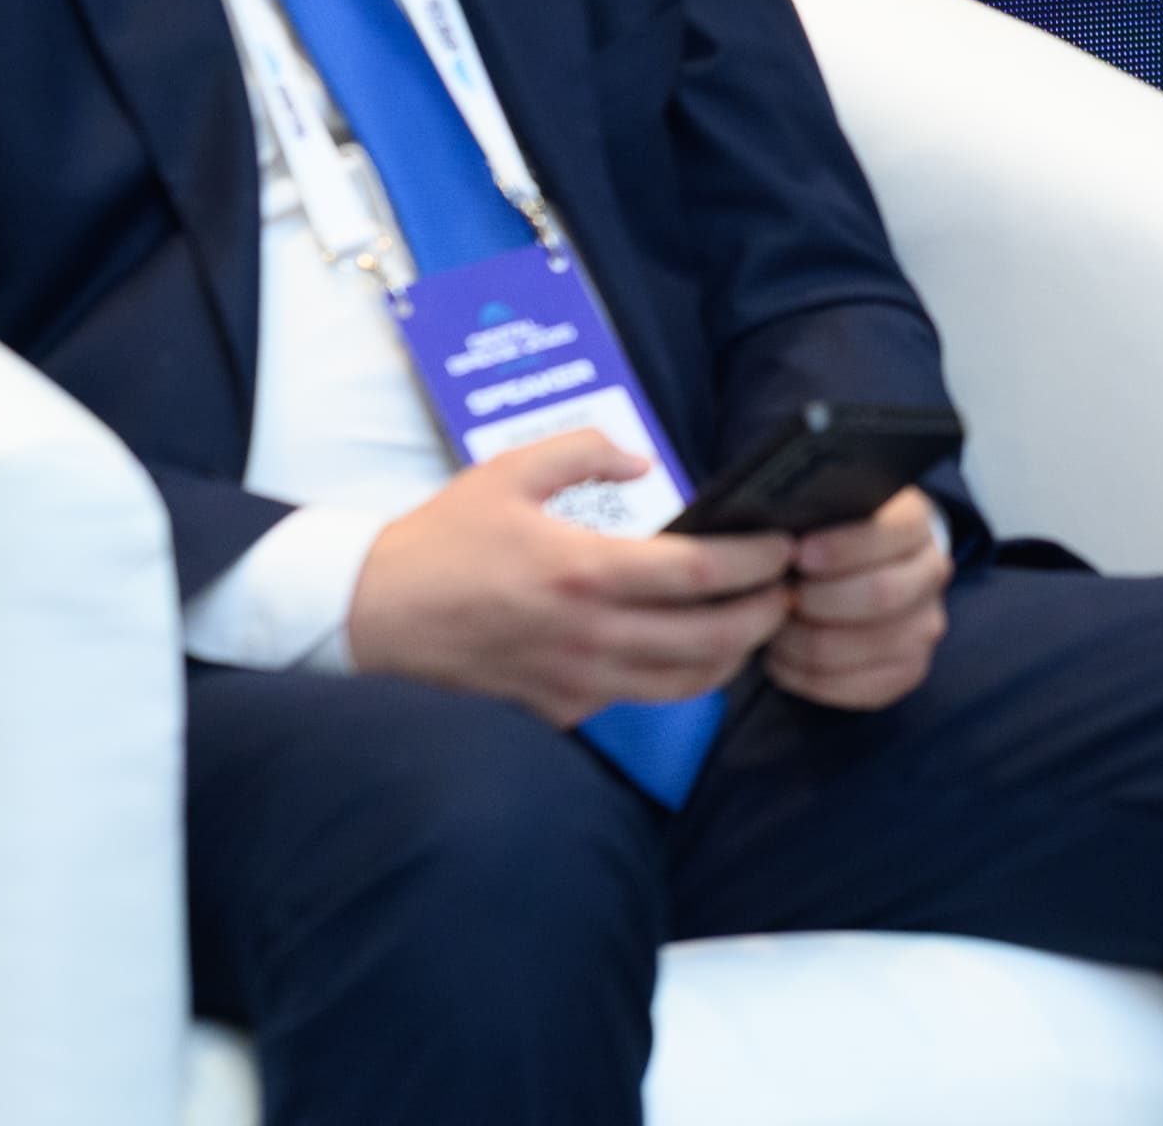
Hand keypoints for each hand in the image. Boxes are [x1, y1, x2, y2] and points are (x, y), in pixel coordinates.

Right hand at [348, 429, 793, 722]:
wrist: (371, 615)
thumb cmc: (442, 540)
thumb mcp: (510, 471)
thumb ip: (587, 451)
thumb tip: (645, 461)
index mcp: (583, 572)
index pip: (700, 574)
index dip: (758, 562)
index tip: (787, 544)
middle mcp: (588, 636)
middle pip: (713, 640)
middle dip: (767, 614)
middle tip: (792, 588)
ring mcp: (575, 682)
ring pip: (687, 684)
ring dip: (733, 654)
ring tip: (754, 619)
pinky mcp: (560, 711)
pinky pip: (639, 700)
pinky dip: (678, 678)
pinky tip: (688, 646)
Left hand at [764, 486, 952, 711]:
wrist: (860, 571)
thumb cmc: (831, 538)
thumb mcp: (828, 511)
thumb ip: (813, 515)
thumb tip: (780, 539)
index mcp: (917, 523)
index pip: (888, 534)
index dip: (841, 548)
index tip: (797, 554)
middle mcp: (933, 573)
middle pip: (879, 595)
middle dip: (816, 600)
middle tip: (781, 598)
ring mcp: (926, 625)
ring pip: (863, 646)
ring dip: (805, 643)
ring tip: (773, 630)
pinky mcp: (911, 669)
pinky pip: (860, 687)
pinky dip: (810, 679)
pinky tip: (784, 660)